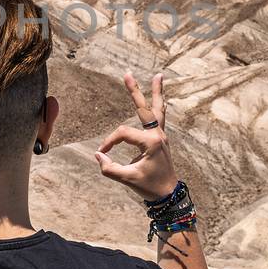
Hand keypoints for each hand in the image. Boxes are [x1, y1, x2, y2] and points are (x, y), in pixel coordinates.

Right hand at [93, 72, 179, 200]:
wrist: (169, 194)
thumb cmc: (150, 187)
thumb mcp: (128, 179)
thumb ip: (110, 168)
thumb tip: (98, 155)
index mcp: (151, 142)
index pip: (123, 134)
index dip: (109, 141)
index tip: (102, 152)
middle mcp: (158, 135)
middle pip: (144, 108)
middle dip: (135, 91)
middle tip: (127, 73)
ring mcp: (161, 136)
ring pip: (158, 109)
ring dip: (157, 92)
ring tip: (159, 76)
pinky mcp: (161, 139)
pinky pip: (160, 117)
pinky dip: (159, 105)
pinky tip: (160, 97)